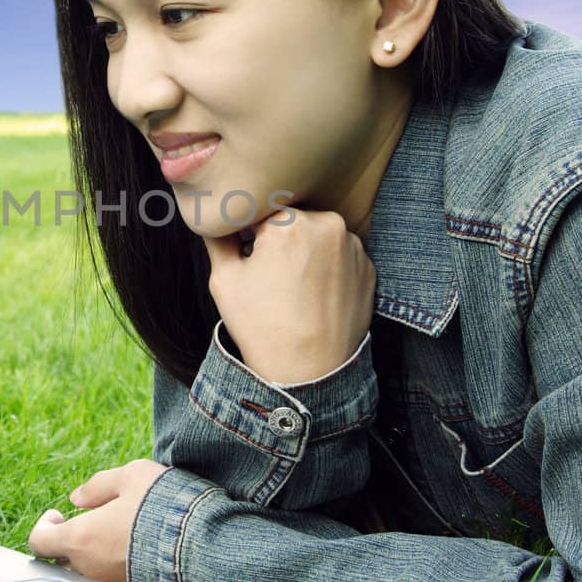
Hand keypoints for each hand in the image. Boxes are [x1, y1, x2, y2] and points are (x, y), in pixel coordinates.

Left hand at [26, 459, 169, 581]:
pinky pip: (114, 579)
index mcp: (81, 538)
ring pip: (89, 571)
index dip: (43, 527)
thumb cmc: (164, 505)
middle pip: (62, 560)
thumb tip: (77, 498)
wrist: (205, 544)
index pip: (40, 543)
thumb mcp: (131, 477)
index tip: (57, 515)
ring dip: (94, 553)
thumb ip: (98, 486)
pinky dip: (115, 564)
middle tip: (87, 524)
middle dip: (69, 541)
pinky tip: (136, 546)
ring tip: (116, 532)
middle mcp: (91, 568)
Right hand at [203, 207, 375, 385]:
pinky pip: (341, 254)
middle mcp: (327, 224)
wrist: (309, 372)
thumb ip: (217, 236)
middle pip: (292, 219)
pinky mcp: (368, 267)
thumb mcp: (224, 279)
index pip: (259, 209)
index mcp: (288, 222)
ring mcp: (353, 246)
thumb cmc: (262, 327)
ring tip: (294, 287)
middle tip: (270, 274)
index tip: (246, 253)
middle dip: (279, 237)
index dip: (248, 231)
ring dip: (306, 249)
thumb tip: (213, 215)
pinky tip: (314, 294)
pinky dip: (328, 266)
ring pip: (319, 234)